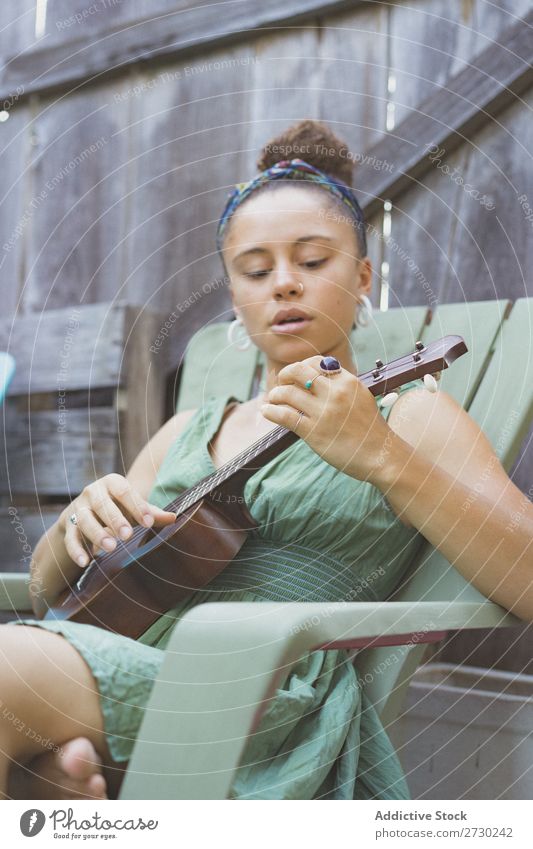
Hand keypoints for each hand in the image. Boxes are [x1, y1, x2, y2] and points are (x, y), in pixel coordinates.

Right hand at [58, 473, 175, 567]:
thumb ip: (152, 514)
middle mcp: (93, 492)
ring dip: (97, 534)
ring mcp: (78, 508)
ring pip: (85, 520)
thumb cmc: (118, 508)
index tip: (149, 523)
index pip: (124, 491)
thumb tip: (174, 518)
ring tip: (111, 548)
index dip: (137, 506)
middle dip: (115, 520)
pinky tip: (85, 562)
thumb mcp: (134, 508)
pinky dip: (76, 550)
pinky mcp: (67, 525)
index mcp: (112, 483)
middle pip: (102, 504)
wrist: (85, 510)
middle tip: (127, 535)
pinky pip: (70, 538)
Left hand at [260, 356, 397, 482]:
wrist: (380, 455)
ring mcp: (323, 412)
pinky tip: (267, 411)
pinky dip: (271, 411)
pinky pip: (285, 415)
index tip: (295, 375)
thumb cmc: (370, 430)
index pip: (316, 362)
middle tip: (281, 383)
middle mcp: (334, 393)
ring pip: (287, 393)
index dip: (301, 366)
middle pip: (298, 371)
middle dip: (284, 375)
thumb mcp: (361, 397)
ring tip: (273, 399)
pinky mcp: (313, 432)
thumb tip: (316, 378)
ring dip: (275, 395)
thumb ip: (341, 386)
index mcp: (347, 381)